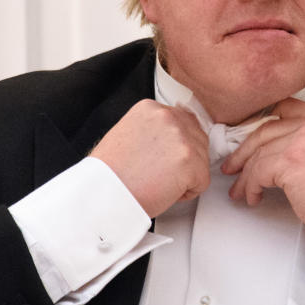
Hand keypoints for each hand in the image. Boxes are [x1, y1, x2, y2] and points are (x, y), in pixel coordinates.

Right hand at [90, 100, 209, 217]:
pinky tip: (163, 190)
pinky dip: (186, 193)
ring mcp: (181, 138)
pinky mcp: (190, 163)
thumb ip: (155, 128)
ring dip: (184, 176)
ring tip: (156, 180)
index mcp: (151, 109)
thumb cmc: (110, 174)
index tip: (158, 158)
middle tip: (156, 172)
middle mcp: (168, 117)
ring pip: (201, 161)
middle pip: (197, 140)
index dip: (173, 147)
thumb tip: (175, 133)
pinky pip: (202, 182)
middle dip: (182, 160)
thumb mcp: (128, 134)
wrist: (102, 196)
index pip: (184, 121)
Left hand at [221, 98, 304, 233]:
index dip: (259, 122)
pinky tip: (254, 196)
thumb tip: (273, 150)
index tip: (247, 136)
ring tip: (242, 189)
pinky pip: (258, 172)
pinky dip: (251, 186)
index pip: (283, 108)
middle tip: (234, 166)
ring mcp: (301, 141)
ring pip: (259, 153)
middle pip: (265, 130)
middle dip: (244, 151)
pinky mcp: (290, 161)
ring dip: (246, 175)